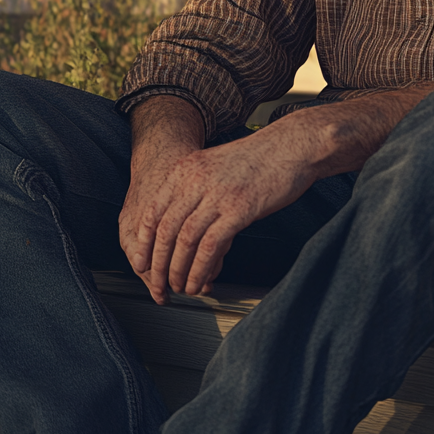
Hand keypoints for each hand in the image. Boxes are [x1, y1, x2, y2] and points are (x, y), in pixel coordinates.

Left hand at [121, 123, 315, 303]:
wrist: (291, 146)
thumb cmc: (258, 159)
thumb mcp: (216, 168)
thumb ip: (196, 191)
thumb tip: (183, 227)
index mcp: (187, 169)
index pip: (153, 211)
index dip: (144, 242)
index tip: (142, 263)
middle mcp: (197, 180)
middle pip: (166, 230)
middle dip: (159, 265)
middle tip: (159, 285)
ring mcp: (218, 194)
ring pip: (185, 241)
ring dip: (179, 271)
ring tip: (181, 287)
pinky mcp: (239, 209)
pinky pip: (210, 247)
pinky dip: (201, 270)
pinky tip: (200, 282)